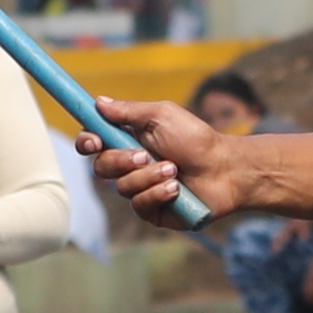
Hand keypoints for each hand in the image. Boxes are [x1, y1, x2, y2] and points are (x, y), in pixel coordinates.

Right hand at [81, 96, 239, 218]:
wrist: (225, 169)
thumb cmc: (196, 139)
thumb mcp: (162, 116)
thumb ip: (129, 111)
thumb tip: (98, 102)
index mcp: (128, 139)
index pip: (93, 142)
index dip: (87, 142)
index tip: (94, 142)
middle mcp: (129, 165)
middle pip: (101, 167)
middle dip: (121, 160)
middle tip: (146, 155)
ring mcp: (139, 188)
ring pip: (121, 187)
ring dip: (148, 176)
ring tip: (174, 169)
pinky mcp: (151, 210)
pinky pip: (139, 204)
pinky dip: (157, 193)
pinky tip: (176, 189)